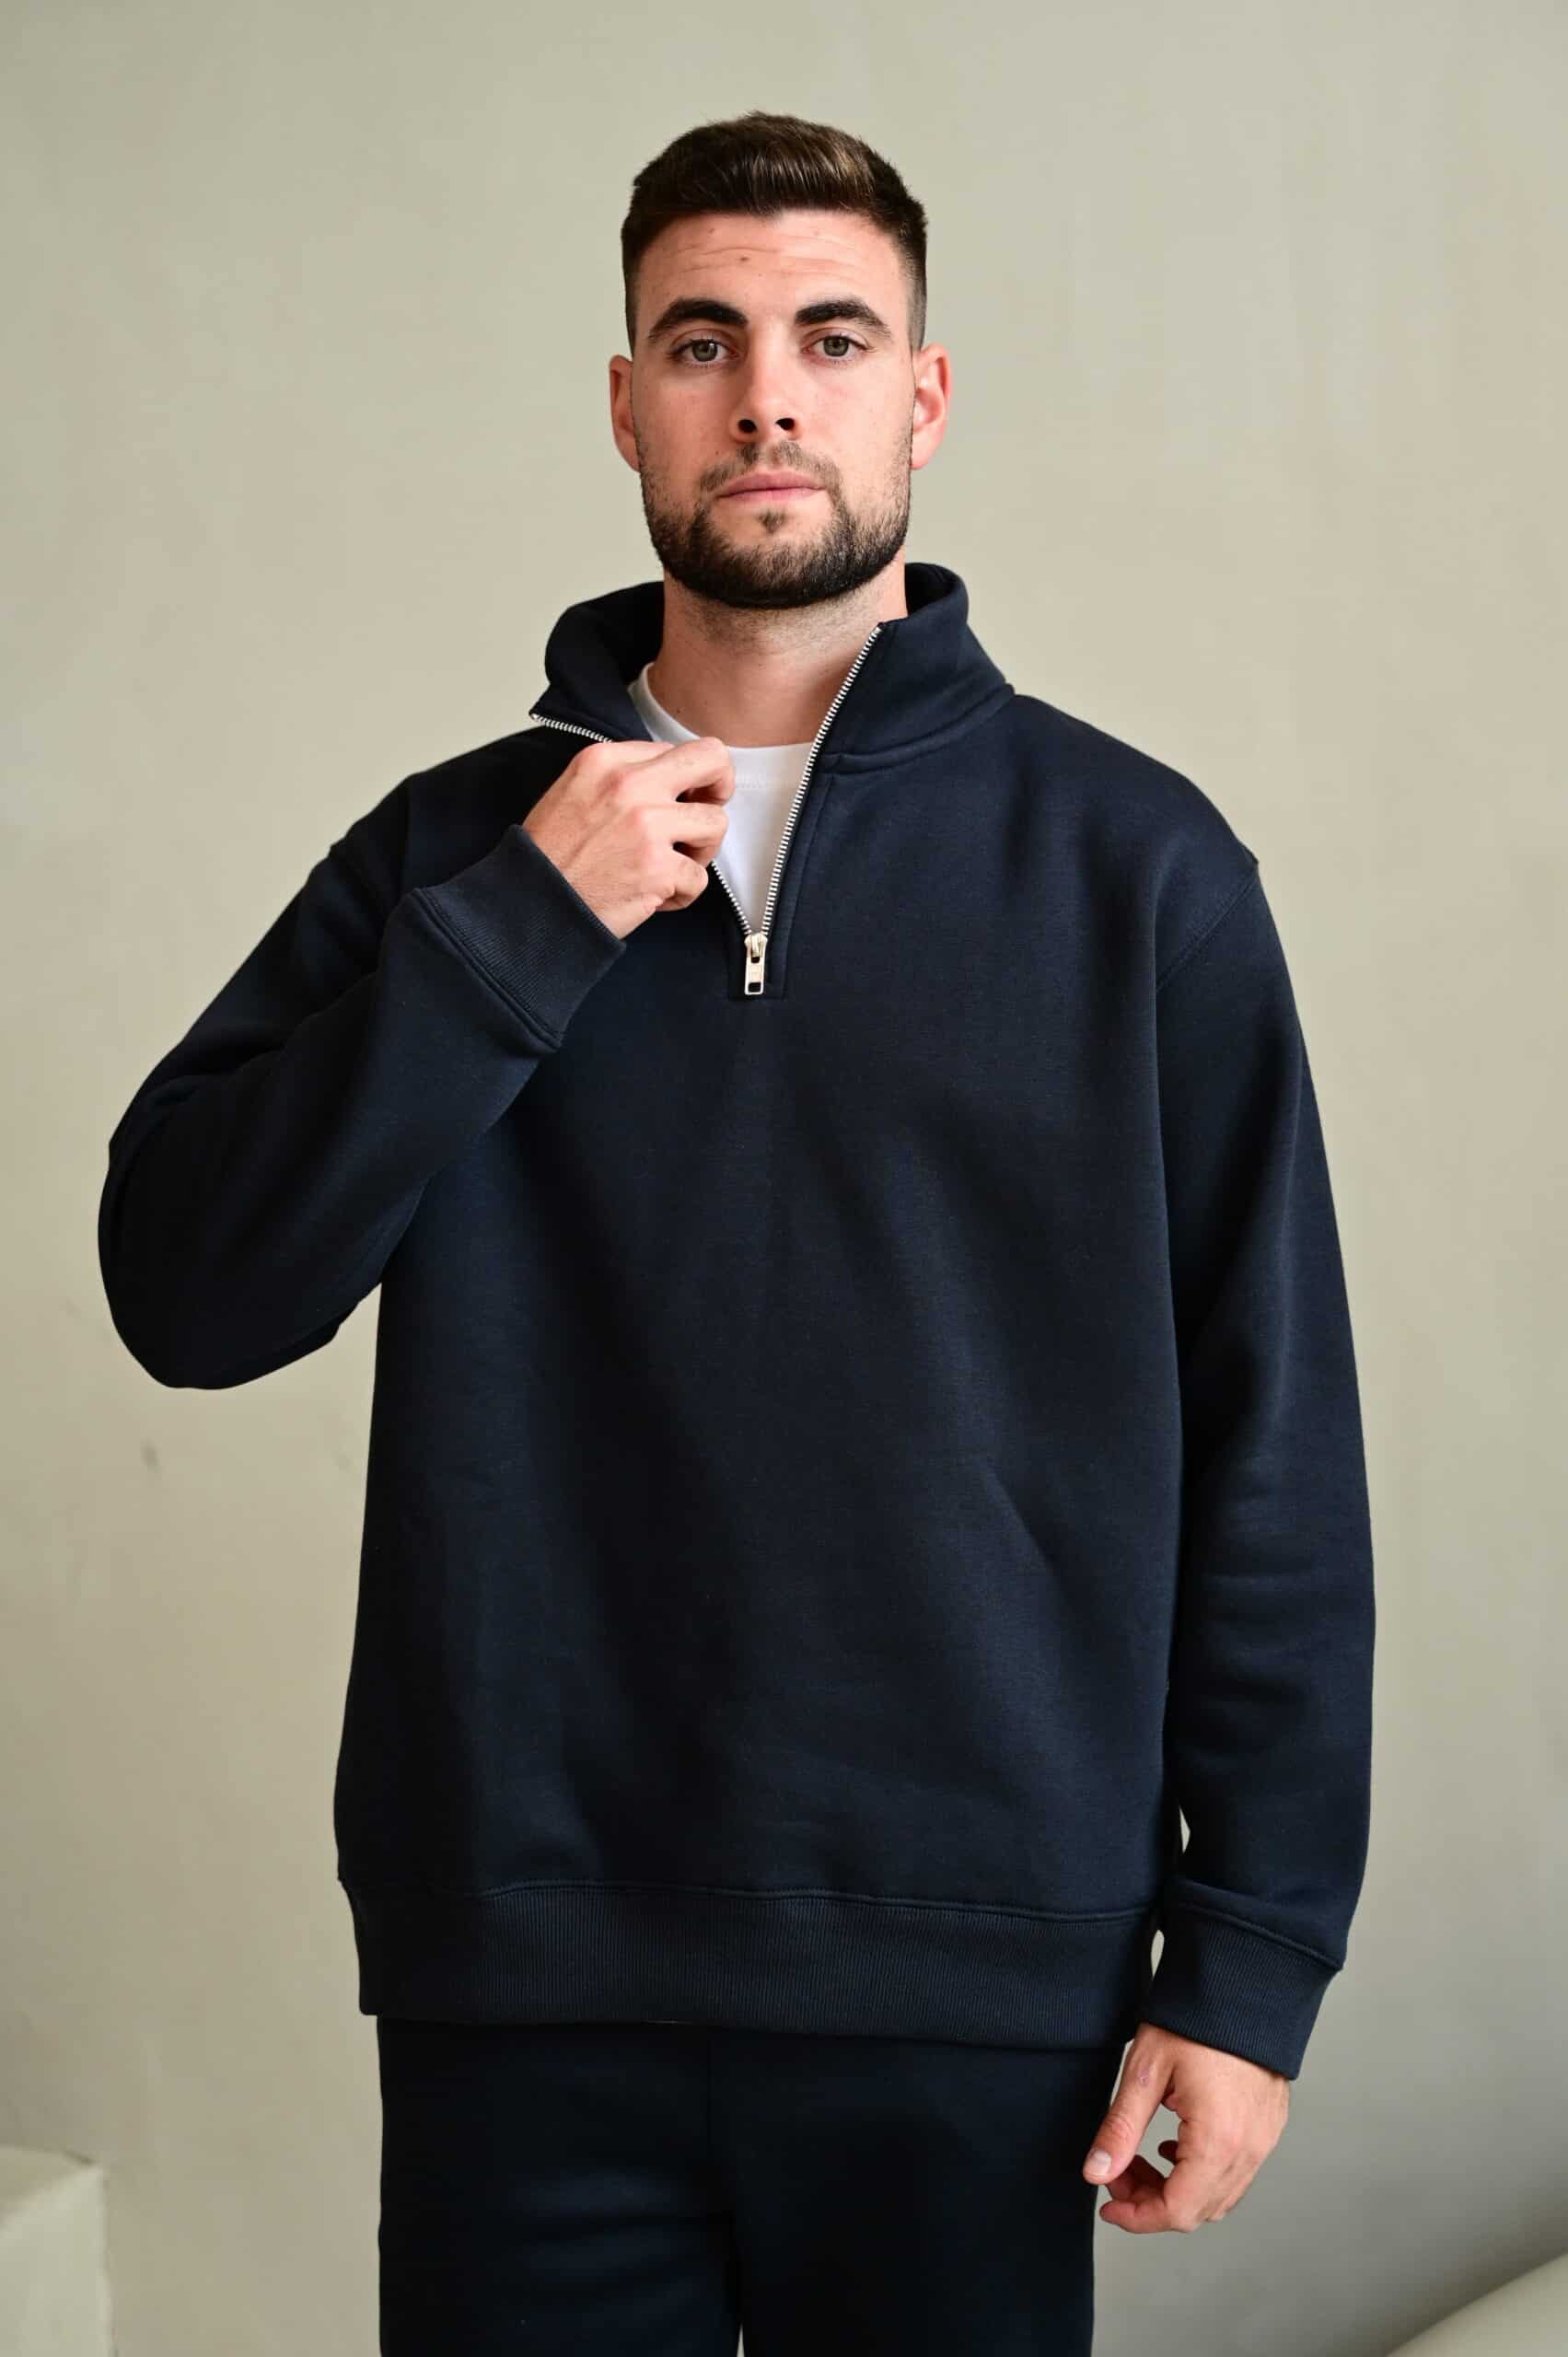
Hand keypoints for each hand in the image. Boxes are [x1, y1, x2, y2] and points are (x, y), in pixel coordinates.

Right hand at [523, 736, 734, 937]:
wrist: (531, 904)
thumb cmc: (551, 856)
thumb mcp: (575, 790)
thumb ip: (620, 776)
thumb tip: (671, 780)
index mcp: (606, 760)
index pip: (674, 750)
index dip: (683, 779)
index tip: (676, 801)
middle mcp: (629, 785)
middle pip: (710, 758)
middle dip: (720, 785)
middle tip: (707, 810)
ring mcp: (647, 825)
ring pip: (715, 822)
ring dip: (701, 850)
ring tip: (673, 865)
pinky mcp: (658, 868)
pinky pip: (700, 878)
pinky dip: (681, 894)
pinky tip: (654, 897)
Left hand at [1081, 2021, 1288, 2231]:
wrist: (1241, 1983)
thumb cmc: (1193, 2020)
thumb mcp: (1144, 2071)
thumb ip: (1120, 2129)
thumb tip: (1096, 2173)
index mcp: (1218, 2140)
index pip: (1177, 2211)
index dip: (1137, 2217)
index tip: (1108, 2204)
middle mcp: (1249, 2149)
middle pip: (1198, 2210)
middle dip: (1151, 2202)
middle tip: (1118, 2171)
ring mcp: (1264, 2140)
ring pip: (1219, 2197)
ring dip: (1176, 2189)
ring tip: (1141, 2157)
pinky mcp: (1268, 2127)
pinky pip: (1236, 2173)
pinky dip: (1201, 2174)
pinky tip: (1175, 2145)